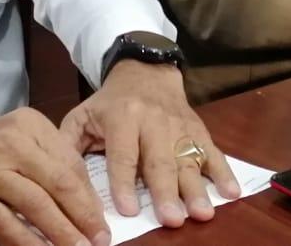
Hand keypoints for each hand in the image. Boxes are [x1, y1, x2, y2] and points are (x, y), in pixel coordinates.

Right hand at [0, 110, 107, 245]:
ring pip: (37, 205)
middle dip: (85, 216)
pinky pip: (8, 225)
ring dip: (64, 233)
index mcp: (30, 125)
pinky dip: (31, 244)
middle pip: (60, 183)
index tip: (103, 219)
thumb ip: (50, 162)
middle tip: (102, 239)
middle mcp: (12, 143)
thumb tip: (87, 203)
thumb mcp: (19, 140)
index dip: (91, 196)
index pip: (71, 163)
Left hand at [60, 61, 238, 227]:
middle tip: (171, 219)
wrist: (145, 71)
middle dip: (166, 192)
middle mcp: (153, 121)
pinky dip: (224, 172)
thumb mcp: (81, 115)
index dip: (124, 182)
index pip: (123, 154)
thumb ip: (68, 144)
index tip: (127, 211)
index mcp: (122, 117)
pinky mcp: (198, 128)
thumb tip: (58, 178)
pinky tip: (232, 192)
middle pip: (160, 160)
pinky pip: (212, 150)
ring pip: (189, 159)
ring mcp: (179, 125)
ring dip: (197, 188)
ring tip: (202, 213)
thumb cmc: (109, 104)